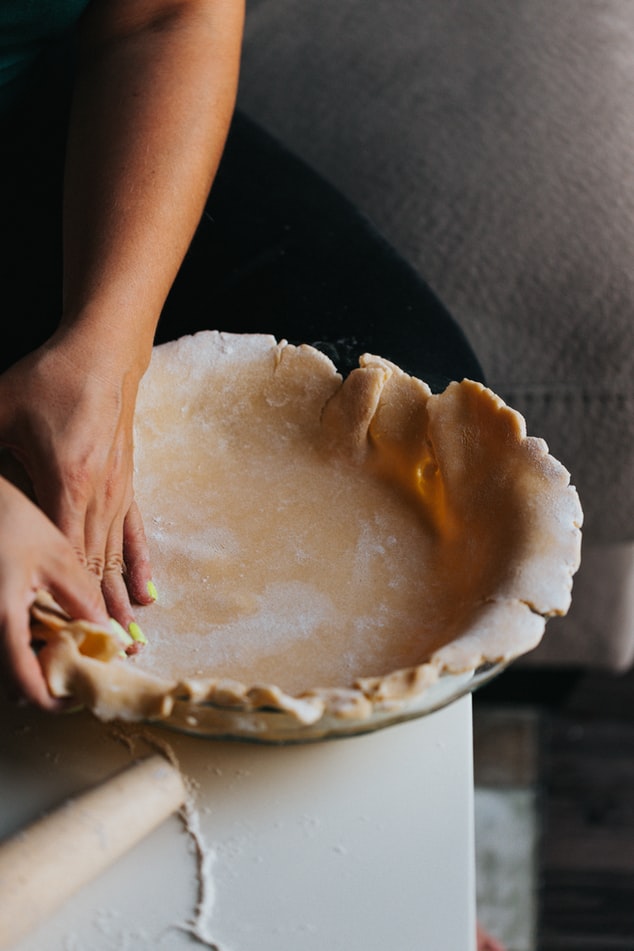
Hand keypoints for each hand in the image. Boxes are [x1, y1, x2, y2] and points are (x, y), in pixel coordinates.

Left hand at [0, 328, 153, 629]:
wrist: (103, 354)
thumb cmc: (51, 379)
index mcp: (65, 483)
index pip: (63, 554)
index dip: (63, 598)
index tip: (63, 636)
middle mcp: (97, 496)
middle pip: (94, 566)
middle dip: (96, 615)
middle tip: (103, 659)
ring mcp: (117, 492)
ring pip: (116, 557)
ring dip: (120, 601)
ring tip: (130, 641)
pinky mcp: (126, 484)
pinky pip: (135, 534)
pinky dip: (139, 566)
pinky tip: (147, 594)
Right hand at [0, 476, 110, 708]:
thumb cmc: (11, 521)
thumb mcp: (57, 558)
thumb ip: (82, 600)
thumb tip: (108, 635)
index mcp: (3, 619)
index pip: (26, 684)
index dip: (54, 700)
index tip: (79, 696)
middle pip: (13, 682)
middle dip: (45, 684)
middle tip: (76, 672)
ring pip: (5, 664)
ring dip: (33, 666)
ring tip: (64, 649)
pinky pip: (2, 644)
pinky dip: (21, 646)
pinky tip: (40, 629)